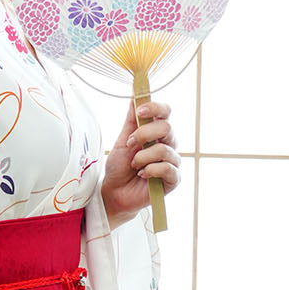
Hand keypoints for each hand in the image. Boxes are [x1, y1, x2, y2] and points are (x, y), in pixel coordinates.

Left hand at [101, 97, 180, 225]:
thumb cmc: (120, 167)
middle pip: (167, 127)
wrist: (115, 192)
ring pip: (164, 150)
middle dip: (144, 134)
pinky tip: (142, 174)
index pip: (165, 112)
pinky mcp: (174, 179)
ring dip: (143, 157)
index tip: (140, 112)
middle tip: (130, 143)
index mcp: (156, 132)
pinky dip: (151, 170)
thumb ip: (131, 121)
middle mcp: (168, 144)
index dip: (155, 108)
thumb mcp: (122, 140)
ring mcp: (172, 161)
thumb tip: (135, 97)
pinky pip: (168, 168)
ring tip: (134, 165)